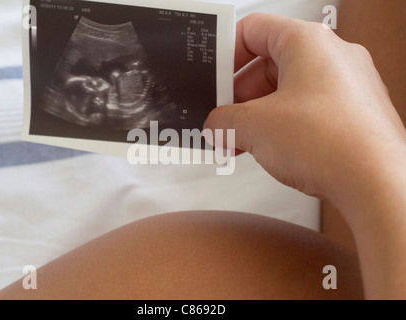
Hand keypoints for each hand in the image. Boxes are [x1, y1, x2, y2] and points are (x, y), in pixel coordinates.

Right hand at [204, 13, 405, 203]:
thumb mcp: (255, 127)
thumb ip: (224, 121)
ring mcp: (346, 84)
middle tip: (223, 118)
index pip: (252, 29)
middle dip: (238, 95)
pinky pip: (305, 109)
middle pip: (268, 64)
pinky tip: (267, 148)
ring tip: (241, 139)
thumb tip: (217, 124)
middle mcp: (331, 56)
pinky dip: (281, 125)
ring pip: (286, 90)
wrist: (377, 183)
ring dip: (258, 115)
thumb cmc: (334, 142)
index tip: (213, 75)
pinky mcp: (351, 112)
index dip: (225, 52)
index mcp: (307, 42)